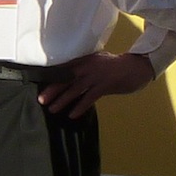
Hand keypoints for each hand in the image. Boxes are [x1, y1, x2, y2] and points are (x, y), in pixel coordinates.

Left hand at [39, 51, 155, 118]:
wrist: (136, 67)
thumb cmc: (116, 66)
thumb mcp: (97, 62)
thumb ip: (84, 67)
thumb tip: (69, 77)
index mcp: (84, 60)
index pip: (63, 69)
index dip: (51, 78)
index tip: (39, 85)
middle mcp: (87, 67)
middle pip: (66, 79)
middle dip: (52, 90)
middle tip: (41, 100)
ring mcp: (96, 76)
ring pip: (75, 89)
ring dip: (62, 100)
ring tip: (52, 109)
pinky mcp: (105, 85)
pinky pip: (89, 97)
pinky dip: (80, 106)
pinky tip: (72, 114)